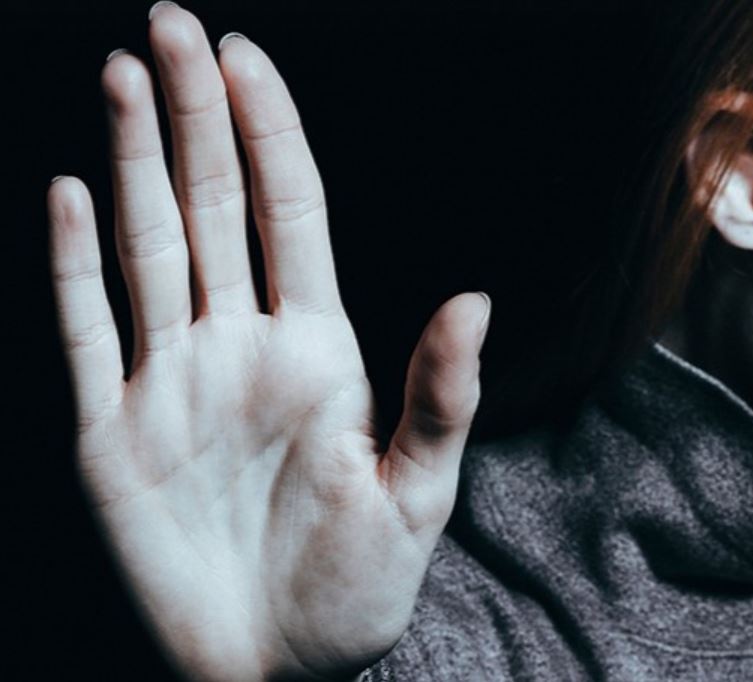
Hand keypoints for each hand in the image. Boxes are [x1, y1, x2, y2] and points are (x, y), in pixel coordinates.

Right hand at [47, 6, 488, 679]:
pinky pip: (84, 330)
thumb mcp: (419, 494)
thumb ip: (441, 397)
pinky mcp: (109, 431)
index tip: (244, 56)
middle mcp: (239, 346)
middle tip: (170, 23)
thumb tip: (476, 300)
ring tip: (123, 76)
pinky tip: (71, 193)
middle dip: (192, 116)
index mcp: (318, 348)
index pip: (290, 213)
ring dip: (131, 162)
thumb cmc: (355, 587)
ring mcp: (170, 381)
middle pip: (214, 207)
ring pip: (148, 247)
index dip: (268, 133)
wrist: (276, 664)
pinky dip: (74, 265)